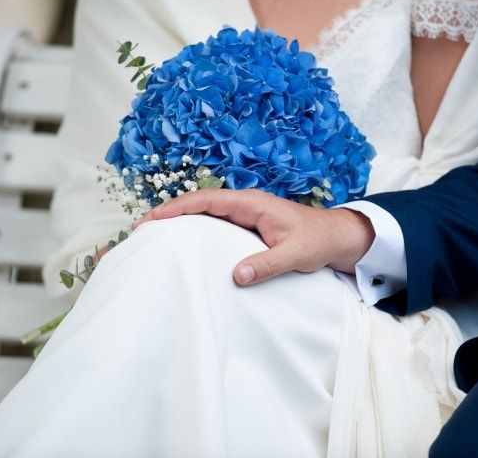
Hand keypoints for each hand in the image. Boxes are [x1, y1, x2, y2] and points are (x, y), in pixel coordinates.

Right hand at [132, 189, 374, 285]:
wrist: (336, 237)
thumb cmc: (317, 240)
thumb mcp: (295, 254)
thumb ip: (267, 264)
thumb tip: (236, 275)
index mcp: (251, 203)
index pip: (207, 200)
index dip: (178, 207)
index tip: (153, 218)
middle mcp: (244, 205)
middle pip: (199, 204)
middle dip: (169, 212)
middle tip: (141, 228)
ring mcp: (245, 215)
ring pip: (205, 213)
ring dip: (180, 221)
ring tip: (154, 235)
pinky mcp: (247, 227)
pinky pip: (215, 224)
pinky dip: (195, 229)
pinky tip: (184, 244)